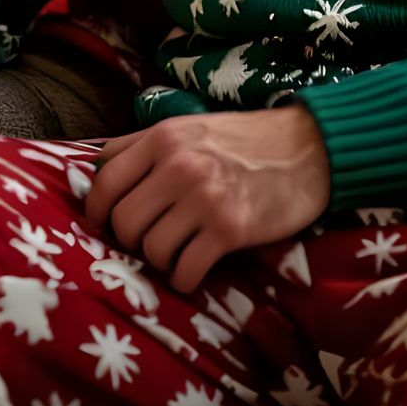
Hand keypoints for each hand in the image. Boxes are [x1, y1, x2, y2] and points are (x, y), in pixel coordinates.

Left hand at [83, 106, 331, 293]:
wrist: (311, 148)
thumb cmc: (246, 139)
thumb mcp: (191, 127)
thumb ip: (144, 144)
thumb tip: (96, 167)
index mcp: (164, 137)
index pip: (105, 181)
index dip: (95, 211)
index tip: (101, 225)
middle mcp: (179, 165)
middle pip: (123, 222)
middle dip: (130, 240)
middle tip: (149, 240)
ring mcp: (205, 199)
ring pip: (151, 250)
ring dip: (160, 260)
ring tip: (178, 252)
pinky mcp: (230, 229)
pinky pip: (185, 271)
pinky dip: (185, 278)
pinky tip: (196, 269)